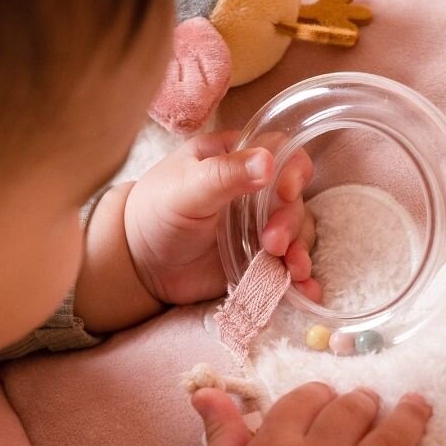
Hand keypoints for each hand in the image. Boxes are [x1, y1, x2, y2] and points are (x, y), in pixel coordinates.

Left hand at [124, 130, 322, 305]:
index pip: (281, 152)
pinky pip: (288, 267)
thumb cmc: (156, 212)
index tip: (286, 191)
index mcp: (236, 159)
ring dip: (301, 251)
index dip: (293, 170)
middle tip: (271, 242)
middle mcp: (255, 191)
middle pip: (294, 199)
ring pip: (298, 234)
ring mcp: (259, 226)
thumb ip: (225, 174)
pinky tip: (307, 292)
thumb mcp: (186, 187)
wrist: (139, 263)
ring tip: (293, 270)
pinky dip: (302, 280)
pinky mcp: (259, 259)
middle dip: (290, 222)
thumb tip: (268, 160)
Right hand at [189, 382, 445, 445]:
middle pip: (352, 413)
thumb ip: (221, 428)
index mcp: (279, 445)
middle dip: (362, 402)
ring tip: (419, 405)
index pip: (309, 399)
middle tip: (367, 403)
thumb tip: (207, 391)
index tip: (322, 399)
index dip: (318, 394)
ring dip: (409, 420)